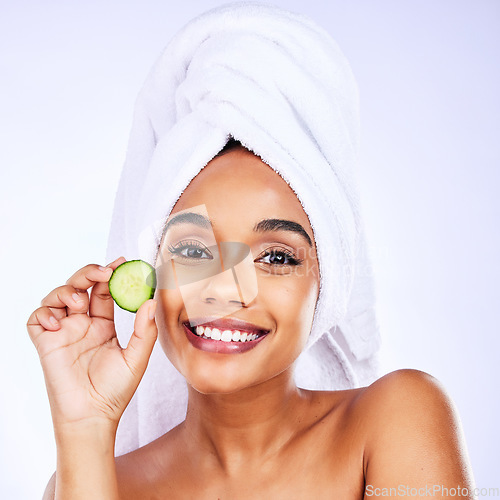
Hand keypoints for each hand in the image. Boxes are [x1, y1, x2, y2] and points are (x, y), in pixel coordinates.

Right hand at [27, 257, 157, 430]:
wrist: (93, 417)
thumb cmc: (115, 391)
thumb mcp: (137, 357)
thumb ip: (144, 330)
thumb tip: (151, 301)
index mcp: (102, 325)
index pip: (103, 291)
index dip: (110, 275)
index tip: (122, 263)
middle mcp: (82, 325)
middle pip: (79, 286)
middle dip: (89, 273)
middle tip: (103, 272)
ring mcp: (63, 333)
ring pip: (57, 297)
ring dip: (67, 291)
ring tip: (80, 304)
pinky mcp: (46, 343)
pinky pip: (37, 318)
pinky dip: (45, 312)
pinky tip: (59, 321)